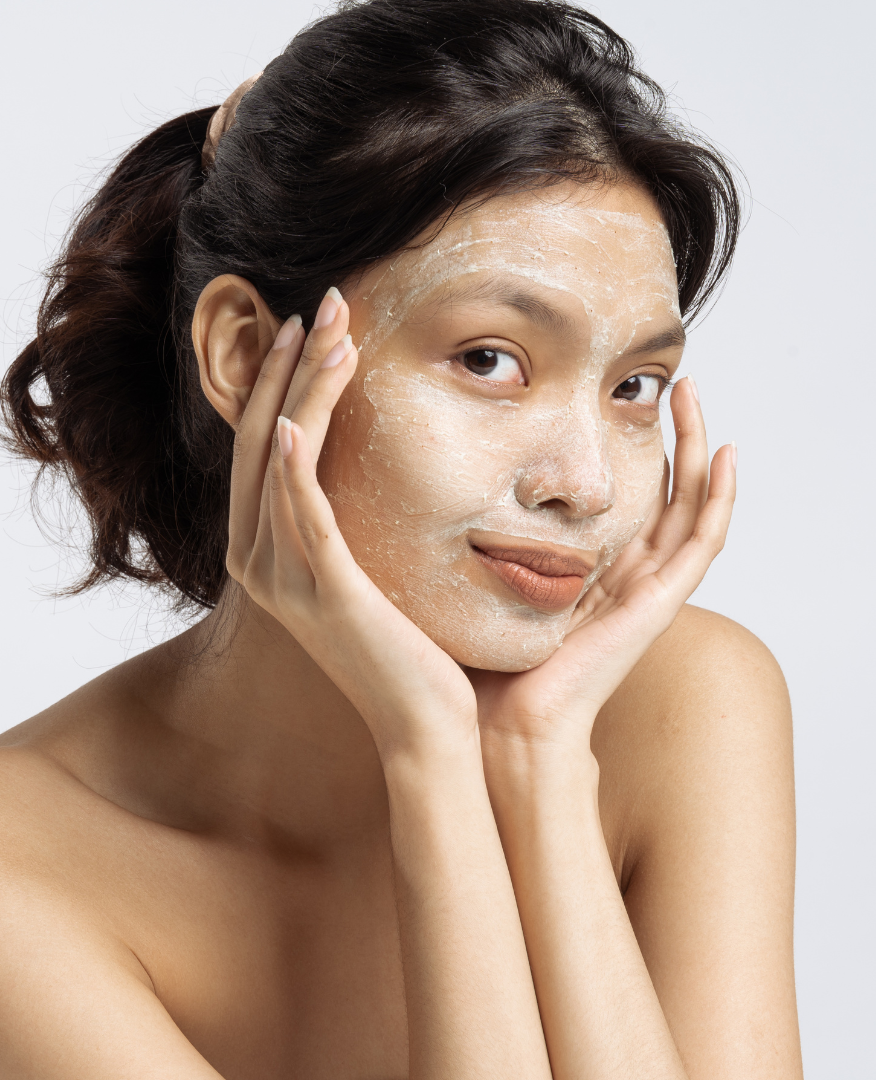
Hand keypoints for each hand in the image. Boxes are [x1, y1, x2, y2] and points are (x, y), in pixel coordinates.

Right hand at [226, 294, 478, 758]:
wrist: (425, 724)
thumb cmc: (404, 647)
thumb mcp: (362, 572)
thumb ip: (340, 525)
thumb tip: (351, 471)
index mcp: (267, 555)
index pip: (264, 451)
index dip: (282, 384)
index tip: (311, 329)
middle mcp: (260, 564)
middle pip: (262, 444)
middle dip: (288, 369)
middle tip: (322, 304)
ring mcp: (286, 581)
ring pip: (280, 465)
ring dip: (301, 393)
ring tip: (328, 331)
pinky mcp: (325, 594)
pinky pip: (301, 520)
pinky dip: (291, 469)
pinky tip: (292, 422)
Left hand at [469, 377, 736, 756]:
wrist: (502, 722)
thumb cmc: (484, 662)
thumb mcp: (479, 581)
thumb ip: (474, 540)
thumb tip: (429, 491)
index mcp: (588, 572)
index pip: (622, 498)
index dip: (628, 447)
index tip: (613, 395)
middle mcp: (623, 576)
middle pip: (662, 491)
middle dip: (668, 433)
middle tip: (668, 379)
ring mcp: (646, 591)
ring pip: (690, 506)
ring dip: (697, 447)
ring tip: (691, 392)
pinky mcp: (659, 606)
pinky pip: (703, 544)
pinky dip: (719, 500)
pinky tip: (724, 454)